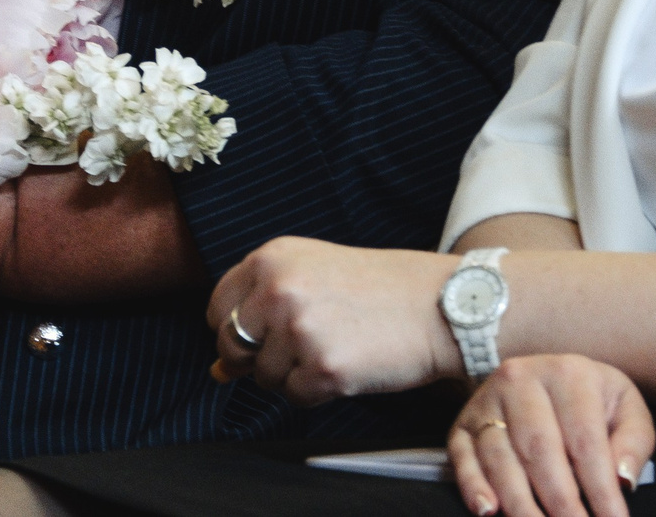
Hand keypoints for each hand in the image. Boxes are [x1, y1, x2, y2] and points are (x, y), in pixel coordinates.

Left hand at [208, 236, 458, 405]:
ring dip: (293, 375)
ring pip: (263, 377)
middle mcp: (277, 290)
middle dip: (257, 358)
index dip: (235, 330)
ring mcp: (299, 330)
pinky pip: (295, 397)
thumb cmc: (377, 289)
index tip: (262, 335)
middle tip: (301, 348)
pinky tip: (347, 365)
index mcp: (270, 258)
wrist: (439, 304)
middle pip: (231, 346)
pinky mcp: (323, 368)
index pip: (216, 309)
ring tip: (335, 347)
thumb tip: (216, 370)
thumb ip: (260, 309)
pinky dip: (317, 391)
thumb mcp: (311, 274)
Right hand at [447, 356, 653, 516]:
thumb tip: (623, 479)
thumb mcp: (626, 408)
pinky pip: (462, 458)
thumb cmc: (593, 400)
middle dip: (560, 503)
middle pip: (539, 450)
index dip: (600, 490)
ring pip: (500, 459)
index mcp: (568, 374)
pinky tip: (489, 512)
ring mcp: (487, 401)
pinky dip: (472, 487)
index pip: (584, 441)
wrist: (548, 375)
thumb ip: (633, 442)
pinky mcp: (463, 423)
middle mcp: (520, 380)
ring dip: (521, 505)